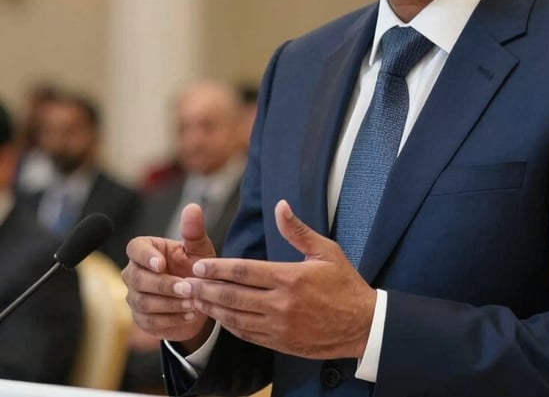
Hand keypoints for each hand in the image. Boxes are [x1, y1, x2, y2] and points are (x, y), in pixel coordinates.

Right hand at [122, 203, 216, 349]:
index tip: (162, 264)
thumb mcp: (200, 248)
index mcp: (147, 250)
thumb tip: (193, 207)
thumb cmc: (197, 267)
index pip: (135, 248)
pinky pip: (150, 321)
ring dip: (170, 304)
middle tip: (188, 288)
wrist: (200, 298)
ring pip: (144, 302)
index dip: (146, 256)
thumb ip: (194, 230)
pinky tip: (188, 315)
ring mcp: (135, 296)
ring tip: (192, 303)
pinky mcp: (140, 318)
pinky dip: (171, 319)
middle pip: (138, 279)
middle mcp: (134, 272)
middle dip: (165, 285)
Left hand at [180, 199, 376, 359]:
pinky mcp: (280, 343)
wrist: (361, 325)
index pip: (244, 271)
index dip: (218, 268)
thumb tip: (280, 206)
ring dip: (212, 308)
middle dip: (206, 288)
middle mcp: (281, 303)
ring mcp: (279, 326)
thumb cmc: (345, 283)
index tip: (199, 264)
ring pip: (236, 317)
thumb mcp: (325, 251)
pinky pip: (247, 334)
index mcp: (290, 277)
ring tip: (194, 299)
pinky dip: (229, 326)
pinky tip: (219, 317)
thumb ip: (297, 230)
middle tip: (185, 282)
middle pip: (233, 296)